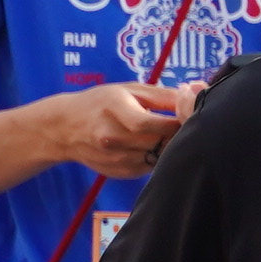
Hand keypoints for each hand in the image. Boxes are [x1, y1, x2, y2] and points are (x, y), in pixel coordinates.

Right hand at [49, 83, 190, 179]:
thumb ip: (164, 95)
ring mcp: (114, 158)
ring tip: (167, 135)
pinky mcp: (120, 172)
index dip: (177, 122)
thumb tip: (197, 96)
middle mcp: (111, 137)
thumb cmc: (102, 103)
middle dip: (177, 135)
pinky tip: (152, 146)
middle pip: (159, 142)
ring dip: (169, 148)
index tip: (188, 115)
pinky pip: (151, 167)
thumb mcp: (129, 90)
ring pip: (158, 157)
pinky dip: (158, 158)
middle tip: (185, 126)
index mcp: (114, 110)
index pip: (153, 124)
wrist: (64, 128)